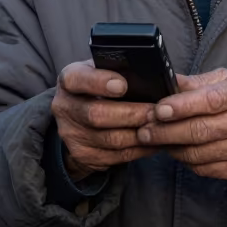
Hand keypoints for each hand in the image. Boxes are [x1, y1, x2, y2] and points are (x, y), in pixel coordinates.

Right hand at [51, 61, 155, 180]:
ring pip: (110, 139)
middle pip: (97, 114)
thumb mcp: (102, 70)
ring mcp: (72, 134)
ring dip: (139, 135)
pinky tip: (154, 142)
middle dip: (131, 114)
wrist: (78, 116)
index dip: (99, 82)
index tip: (122, 85)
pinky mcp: (83, 155)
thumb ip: (119, 70)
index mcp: (69, 79)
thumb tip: (152, 75)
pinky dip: (139, 150)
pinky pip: (115, 156)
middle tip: (157, 111)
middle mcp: (65, 107)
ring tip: (161, 127)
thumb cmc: (100, 86)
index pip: (78, 79)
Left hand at [136, 69, 226, 182]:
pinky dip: (185, 160)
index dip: (182, 106)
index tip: (158, 110)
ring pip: (198, 153)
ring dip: (171, 147)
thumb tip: (165, 81)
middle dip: (165, 131)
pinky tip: (177, 150)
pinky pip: (204, 168)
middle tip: (144, 130)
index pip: (211, 100)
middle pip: (200, 130)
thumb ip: (196, 83)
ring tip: (155, 139)